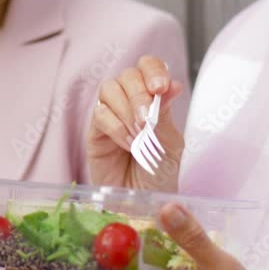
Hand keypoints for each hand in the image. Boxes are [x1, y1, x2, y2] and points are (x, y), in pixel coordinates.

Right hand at [89, 56, 184, 191]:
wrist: (141, 202)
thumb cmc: (158, 174)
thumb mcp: (169, 144)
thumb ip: (165, 114)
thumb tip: (174, 84)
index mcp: (154, 98)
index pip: (148, 67)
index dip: (152, 71)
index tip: (160, 88)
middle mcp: (130, 100)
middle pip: (128, 75)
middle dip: (139, 94)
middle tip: (146, 120)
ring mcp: (111, 113)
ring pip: (109, 89)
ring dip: (126, 110)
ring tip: (138, 135)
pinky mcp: (95, 130)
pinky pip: (100, 114)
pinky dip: (115, 127)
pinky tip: (127, 144)